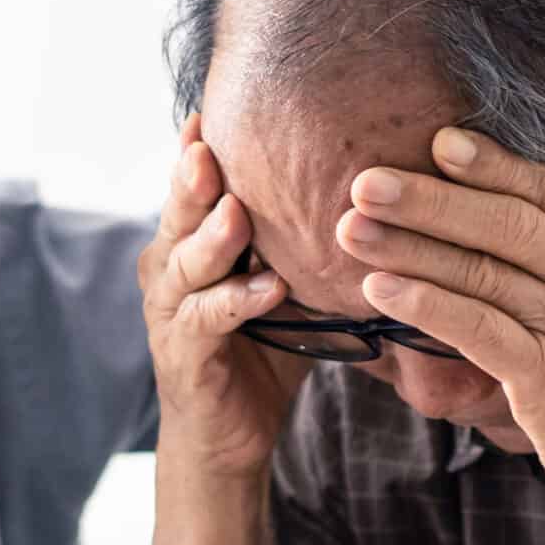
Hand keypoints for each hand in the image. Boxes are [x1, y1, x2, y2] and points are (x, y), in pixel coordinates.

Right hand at [137, 112, 313, 479]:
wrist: (228, 437)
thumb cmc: (263, 351)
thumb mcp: (288, 284)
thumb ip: (305, 241)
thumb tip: (375, 191)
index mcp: (191, 241)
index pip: (196, 184)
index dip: (202, 146)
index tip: (217, 106)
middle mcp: (169, 267)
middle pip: (180, 211)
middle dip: (194, 177)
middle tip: (209, 143)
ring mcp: (170, 311)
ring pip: (185, 262)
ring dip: (212, 236)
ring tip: (237, 212)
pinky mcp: (184, 354)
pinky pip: (207, 320)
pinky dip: (237, 302)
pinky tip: (269, 289)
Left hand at [340, 127, 544, 513]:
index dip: (491, 164)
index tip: (436, 141)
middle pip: (506, 223)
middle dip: (429, 198)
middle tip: (364, 181)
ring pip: (482, 274)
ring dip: (409, 248)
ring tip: (351, 230)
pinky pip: (478, 330)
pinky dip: (426, 304)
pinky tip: (380, 288)